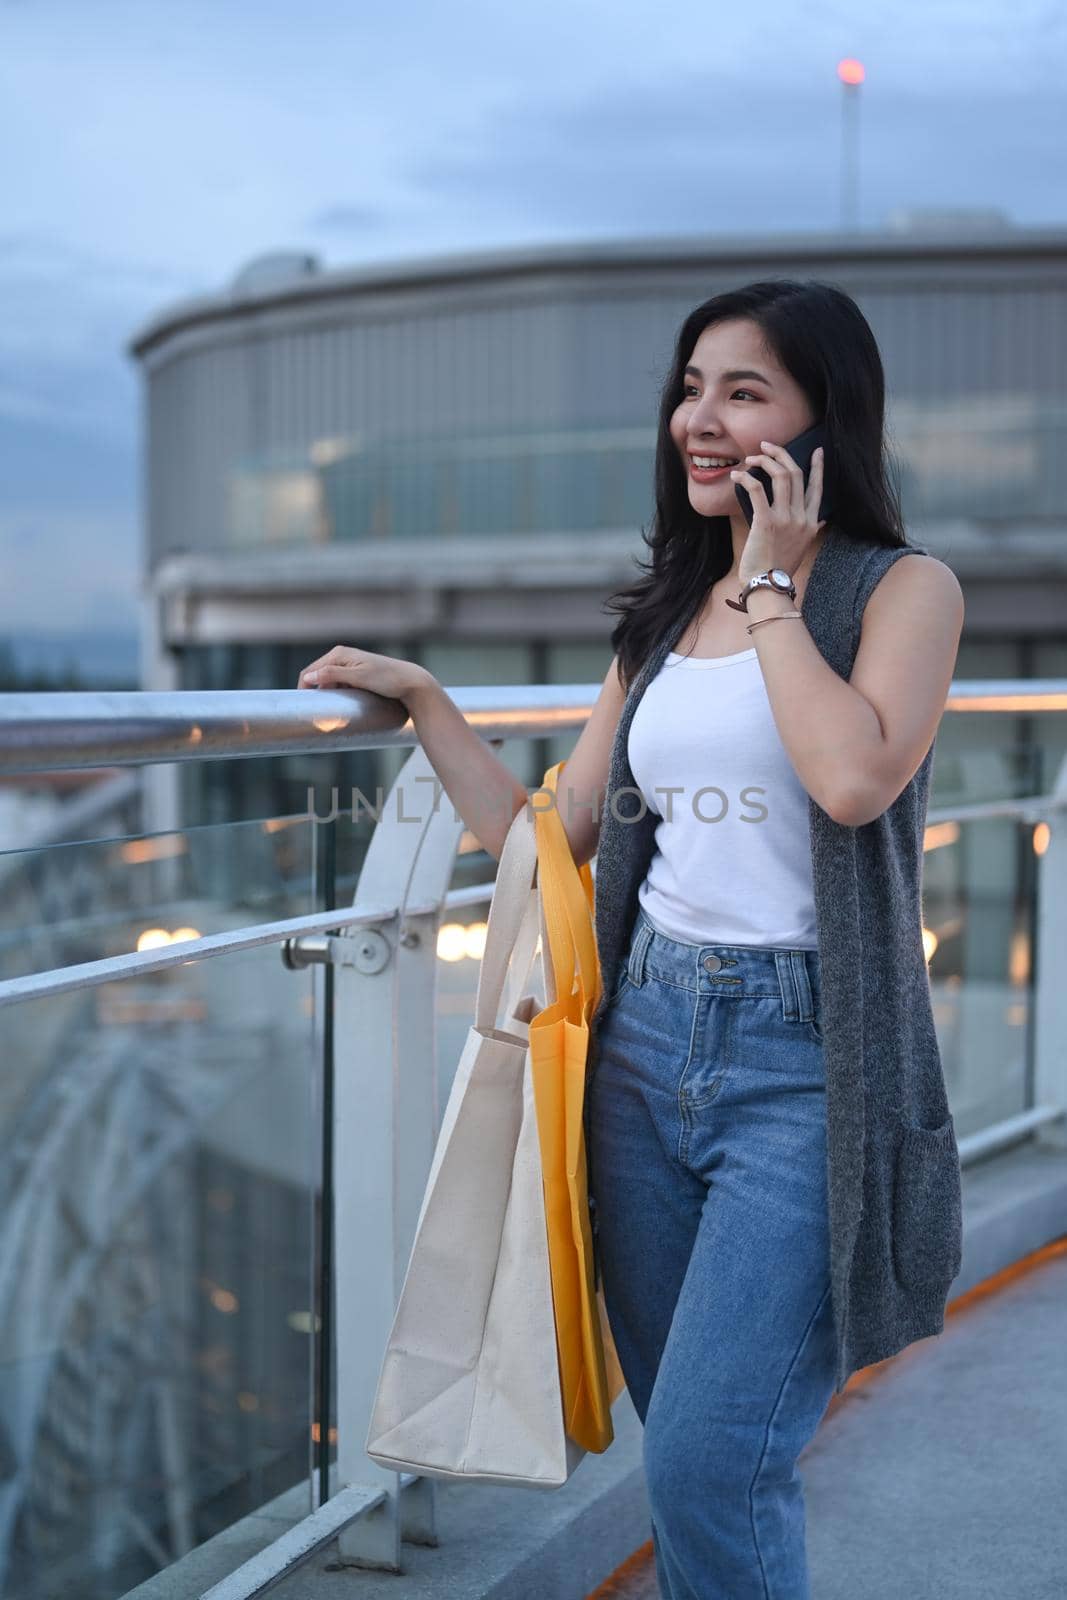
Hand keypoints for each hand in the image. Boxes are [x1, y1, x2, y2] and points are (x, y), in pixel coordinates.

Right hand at [296, 645, 434, 709]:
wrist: (411, 682)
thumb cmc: (387, 679)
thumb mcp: (359, 677)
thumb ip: (333, 674)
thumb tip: (309, 677)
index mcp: (338, 654)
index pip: (310, 672)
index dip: (303, 689)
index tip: (302, 708)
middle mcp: (341, 656)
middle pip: (317, 677)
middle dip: (314, 693)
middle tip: (316, 713)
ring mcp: (349, 665)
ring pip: (328, 682)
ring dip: (326, 695)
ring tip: (329, 710)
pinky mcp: (356, 674)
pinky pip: (339, 685)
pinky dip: (337, 694)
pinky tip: (340, 704)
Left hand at [731, 440, 825, 584]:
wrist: (769, 586)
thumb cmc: (780, 569)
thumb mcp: (803, 548)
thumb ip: (812, 530)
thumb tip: (822, 521)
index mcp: (812, 523)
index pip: (818, 488)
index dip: (818, 467)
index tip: (817, 451)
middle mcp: (802, 518)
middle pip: (796, 474)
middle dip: (782, 454)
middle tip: (767, 445)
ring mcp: (785, 519)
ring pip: (781, 476)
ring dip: (765, 461)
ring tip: (752, 457)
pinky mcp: (766, 522)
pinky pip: (758, 490)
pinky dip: (746, 478)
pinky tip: (737, 475)